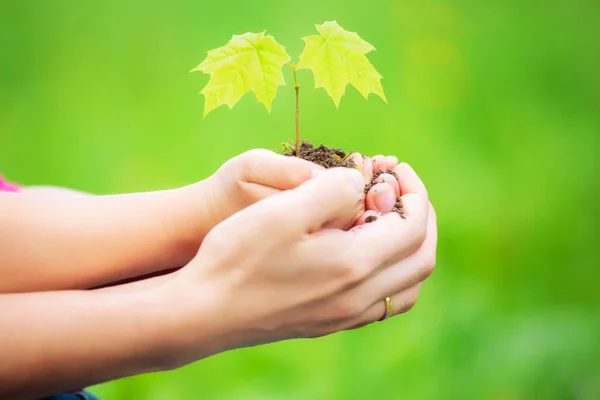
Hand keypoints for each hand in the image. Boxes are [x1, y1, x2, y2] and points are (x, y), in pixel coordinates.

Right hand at [160, 163, 434, 366]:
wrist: (204, 311)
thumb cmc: (237, 255)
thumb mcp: (284, 210)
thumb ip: (333, 189)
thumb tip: (362, 184)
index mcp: (354, 264)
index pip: (413, 225)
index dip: (413, 191)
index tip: (394, 167)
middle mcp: (358, 296)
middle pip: (420, 257)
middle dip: (420, 216)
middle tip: (401, 189)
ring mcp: (345, 315)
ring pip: (407, 287)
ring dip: (411, 249)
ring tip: (391, 221)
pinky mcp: (329, 323)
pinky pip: (383, 303)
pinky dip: (392, 274)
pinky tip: (366, 254)